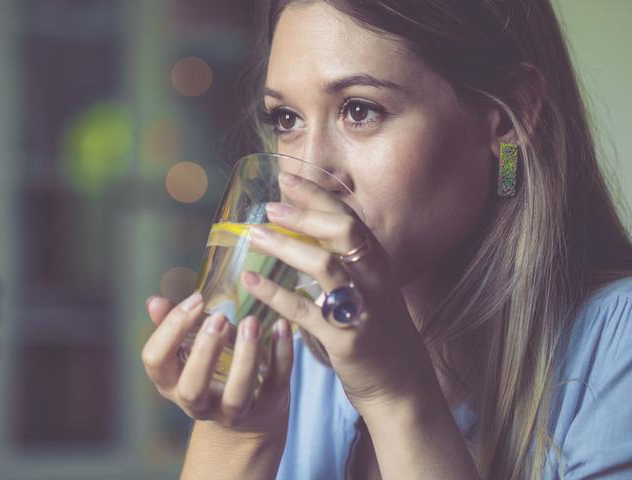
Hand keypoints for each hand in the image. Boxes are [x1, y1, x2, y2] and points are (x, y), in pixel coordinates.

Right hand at [141, 293, 291, 435]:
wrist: (247, 419)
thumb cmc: (211, 371)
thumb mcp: (188, 349)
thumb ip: (172, 325)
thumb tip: (154, 302)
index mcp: (171, 382)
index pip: (156, 361)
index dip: (170, 329)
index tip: (196, 299)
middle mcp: (197, 403)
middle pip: (192, 387)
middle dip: (205, 352)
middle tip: (220, 318)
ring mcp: (232, 411)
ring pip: (236, 395)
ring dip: (245, 358)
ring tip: (251, 322)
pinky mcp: (266, 407)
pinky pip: (275, 384)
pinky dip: (281, 356)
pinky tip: (282, 328)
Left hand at [242, 172, 439, 414]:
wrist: (401, 385)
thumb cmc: (377, 331)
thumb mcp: (370, 286)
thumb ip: (345, 258)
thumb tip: (306, 227)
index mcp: (377, 262)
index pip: (349, 215)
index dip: (317, 194)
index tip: (287, 177)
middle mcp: (374, 279)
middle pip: (343, 231)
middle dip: (305, 213)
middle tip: (270, 207)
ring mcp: (362, 308)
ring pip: (325, 266)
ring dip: (286, 246)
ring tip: (254, 236)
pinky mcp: (346, 338)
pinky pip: (306, 311)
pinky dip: (276, 294)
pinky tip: (251, 283)